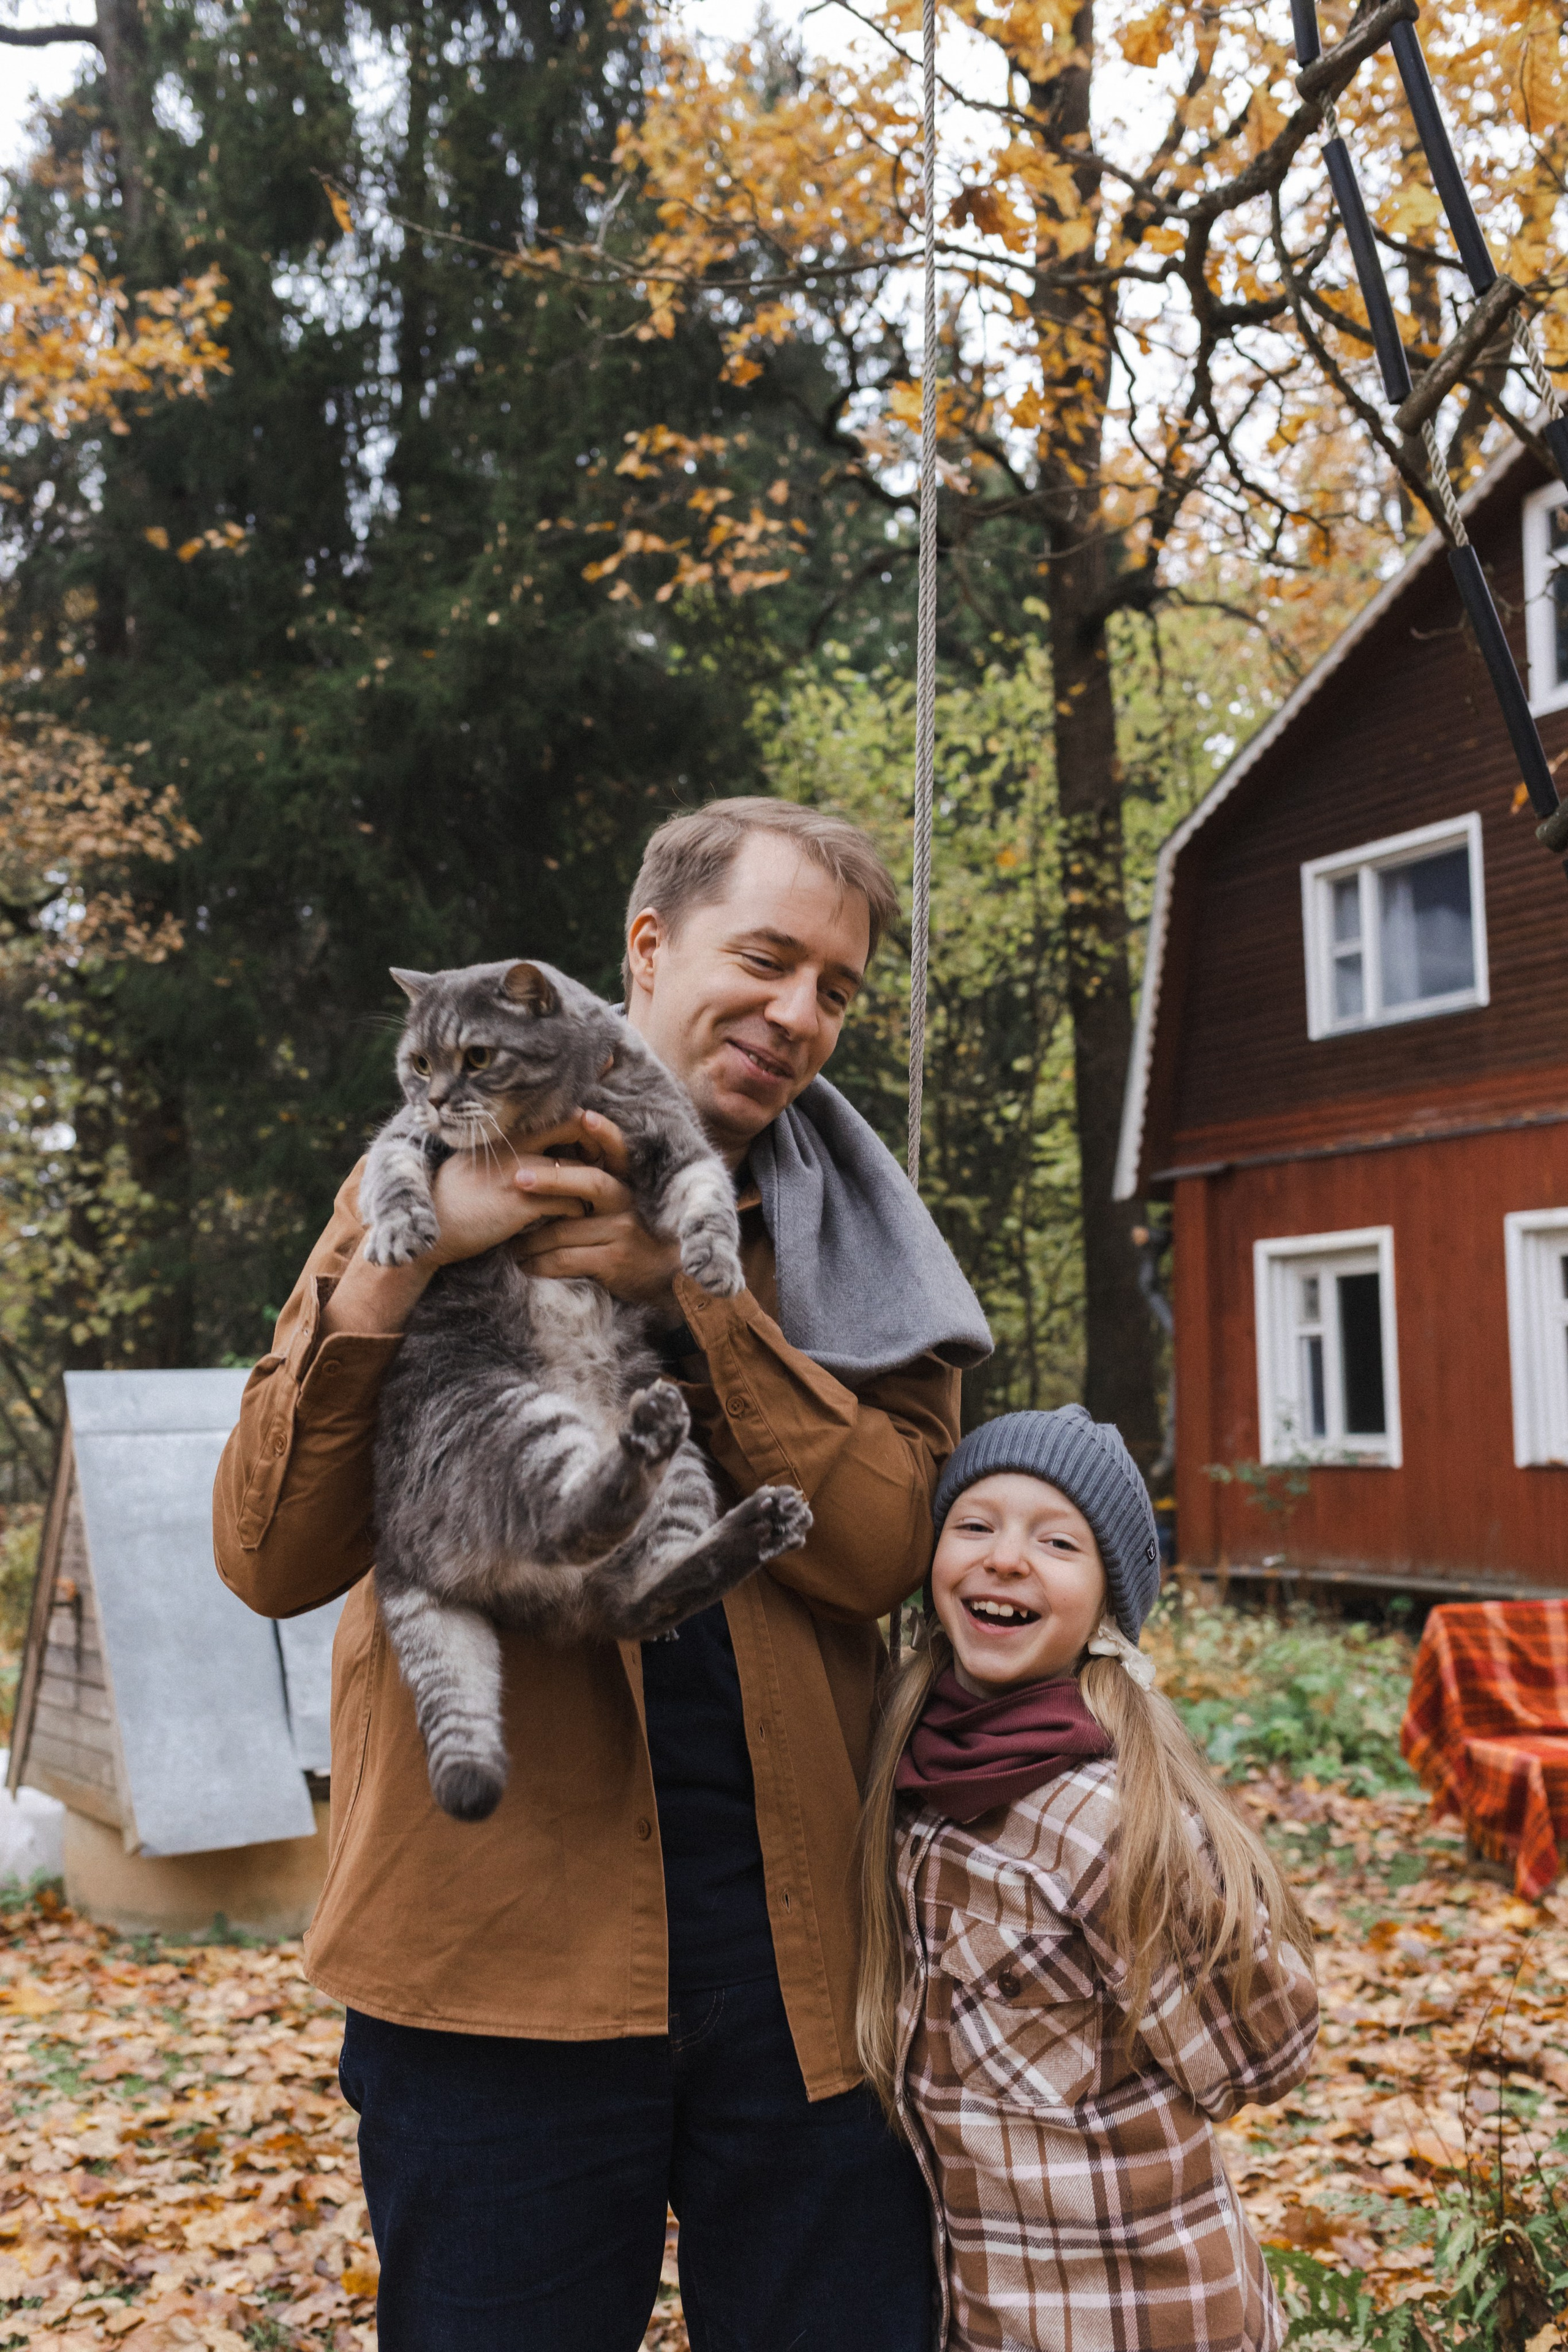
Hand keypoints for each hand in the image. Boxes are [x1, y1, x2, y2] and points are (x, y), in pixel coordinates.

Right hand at [321, 1118, 589, 1340]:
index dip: (585, 1119)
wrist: (429, 1230)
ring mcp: (520, 1172)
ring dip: (594, 1186)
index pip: (557, 1110)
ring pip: (580, 1170)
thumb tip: (541, 1154)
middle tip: (607, 1165)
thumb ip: (510, 1153)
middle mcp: (515, 1144)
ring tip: (596, 1198)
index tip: (596, 1137)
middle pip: (577, 1125)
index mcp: (506, 1133)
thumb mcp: (479, 1164)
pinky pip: (571, 1203)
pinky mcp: (522, 1202)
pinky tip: (574, 1220)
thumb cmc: (453, 1200)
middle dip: (599, 1145)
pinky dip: (579, 1212)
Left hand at [515, 1110, 683, 1320]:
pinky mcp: (612, 1261)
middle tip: (517, 1178)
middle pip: (589, 1182)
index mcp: (626, 1184)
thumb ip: (596, 1185)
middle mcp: (627, 1202)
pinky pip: (565, 1259)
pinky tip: (526, 1265)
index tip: (584, 1116)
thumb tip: (552, 1160)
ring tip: (510, 1243)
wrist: (665, 1278)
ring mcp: (622, 1232)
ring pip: (564, 1230)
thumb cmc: (633, 1237)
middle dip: (551, 1178)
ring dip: (530, 1239)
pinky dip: (539, 1264)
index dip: (604, 1133)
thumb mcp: (623, 1206)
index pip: (618, 1151)